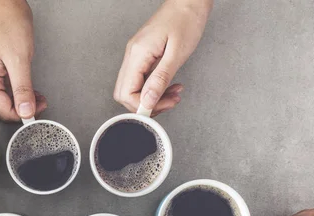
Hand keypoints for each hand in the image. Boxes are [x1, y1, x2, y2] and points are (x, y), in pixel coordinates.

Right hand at [0, 0, 46, 121]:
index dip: (21, 114)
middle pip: (2, 110)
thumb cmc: (10, 27)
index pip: (2, 110)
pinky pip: (9, 94)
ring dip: (23, 105)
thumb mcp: (19, 60)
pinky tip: (32, 93)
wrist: (8, 9)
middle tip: (39, 105)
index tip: (36, 111)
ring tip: (38, 99)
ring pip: (6, 104)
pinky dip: (21, 97)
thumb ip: (23, 88)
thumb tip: (26, 110)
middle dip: (22, 112)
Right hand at [114, 0, 211, 115]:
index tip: (160, 107)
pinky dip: (154, 88)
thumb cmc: (186, 20)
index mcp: (138, 54)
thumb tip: (147, 102)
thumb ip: (160, 79)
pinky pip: (141, 79)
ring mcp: (136, 55)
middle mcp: (132, 55)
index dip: (142, 106)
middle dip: (145, 105)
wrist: (189, 2)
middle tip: (166, 103)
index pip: (127, 92)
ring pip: (133, 88)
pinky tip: (168, 87)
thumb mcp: (177, 53)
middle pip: (125, 93)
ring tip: (172, 96)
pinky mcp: (142, 55)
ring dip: (151, 97)